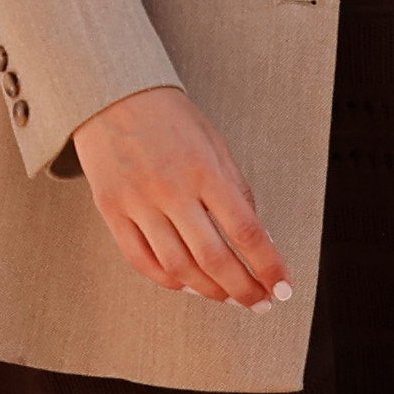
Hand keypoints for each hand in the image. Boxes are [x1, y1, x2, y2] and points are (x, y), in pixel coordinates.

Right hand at [71, 85, 291, 311]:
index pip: (245, 230)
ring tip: (228, 297)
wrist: (110, 91)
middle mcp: (171, 189)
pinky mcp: (111, 211)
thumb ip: (236, 189)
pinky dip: (168, 281)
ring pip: (179, 268)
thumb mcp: (213, 142)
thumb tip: (261, 239)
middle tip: (261, 302)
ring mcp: (138, 202)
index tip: (284, 286)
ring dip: (209, 291)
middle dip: (244, 289)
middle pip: (214, 258)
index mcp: (204, 168)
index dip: (268, 265)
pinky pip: (141, 261)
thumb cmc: (169, 115)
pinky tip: (187, 285)